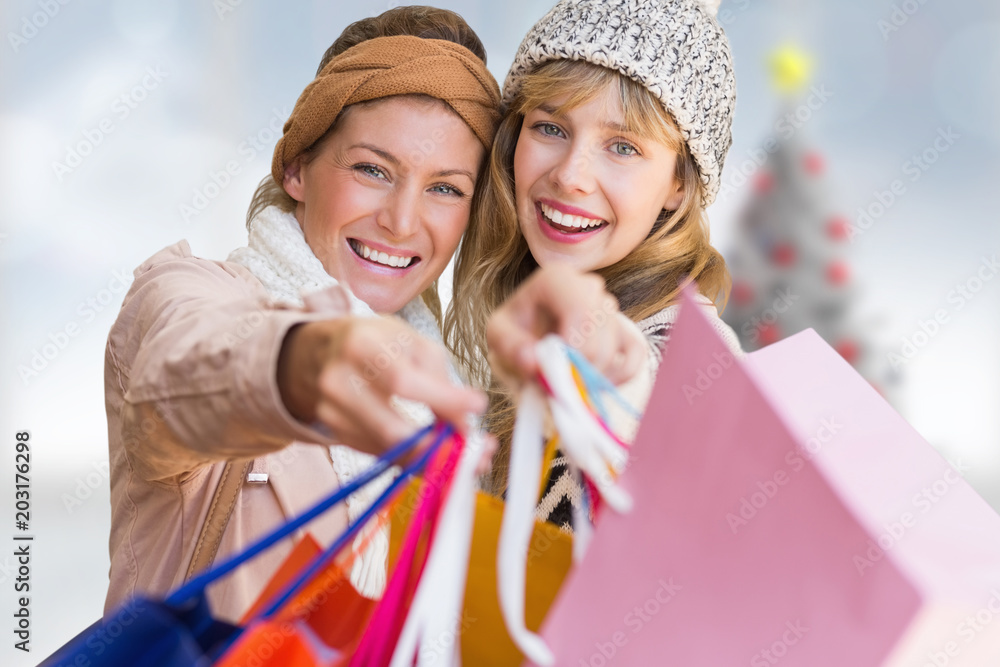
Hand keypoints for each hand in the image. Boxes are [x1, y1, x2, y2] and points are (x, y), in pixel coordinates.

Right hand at [277, 316, 487, 456]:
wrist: (319, 352)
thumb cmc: (374, 342)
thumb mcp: (409, 340)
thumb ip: (438, 376)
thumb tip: (464, 420)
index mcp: (360, 346)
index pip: (403, 381)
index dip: (442, 398)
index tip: (477, 405)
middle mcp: (338, 381)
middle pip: (391, 429)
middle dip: (438, 446)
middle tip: (474, 449)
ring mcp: (331, 412)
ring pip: (388, 451)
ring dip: (430, 459)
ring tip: (462, 453)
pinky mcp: (334, 434)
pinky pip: (380, 455)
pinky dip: (411, 458)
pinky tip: (433, 452)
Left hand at [486, 264, 646, 387]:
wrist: (531, 336)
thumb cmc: (516, 331)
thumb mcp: (498, 335)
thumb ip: (511, 347)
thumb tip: (533, 362)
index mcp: (557, 278)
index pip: (581, 312)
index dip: (572, 348)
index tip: (554, 368)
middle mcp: (590, 286)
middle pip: (599, 338)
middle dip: (576, 369)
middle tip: (553, 380)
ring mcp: (611, 308)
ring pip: (614, 351)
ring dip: (589, 376)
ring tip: (564, 378)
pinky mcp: (627, 329)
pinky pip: (634, 357)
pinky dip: (615, 377)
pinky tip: (590, 381)